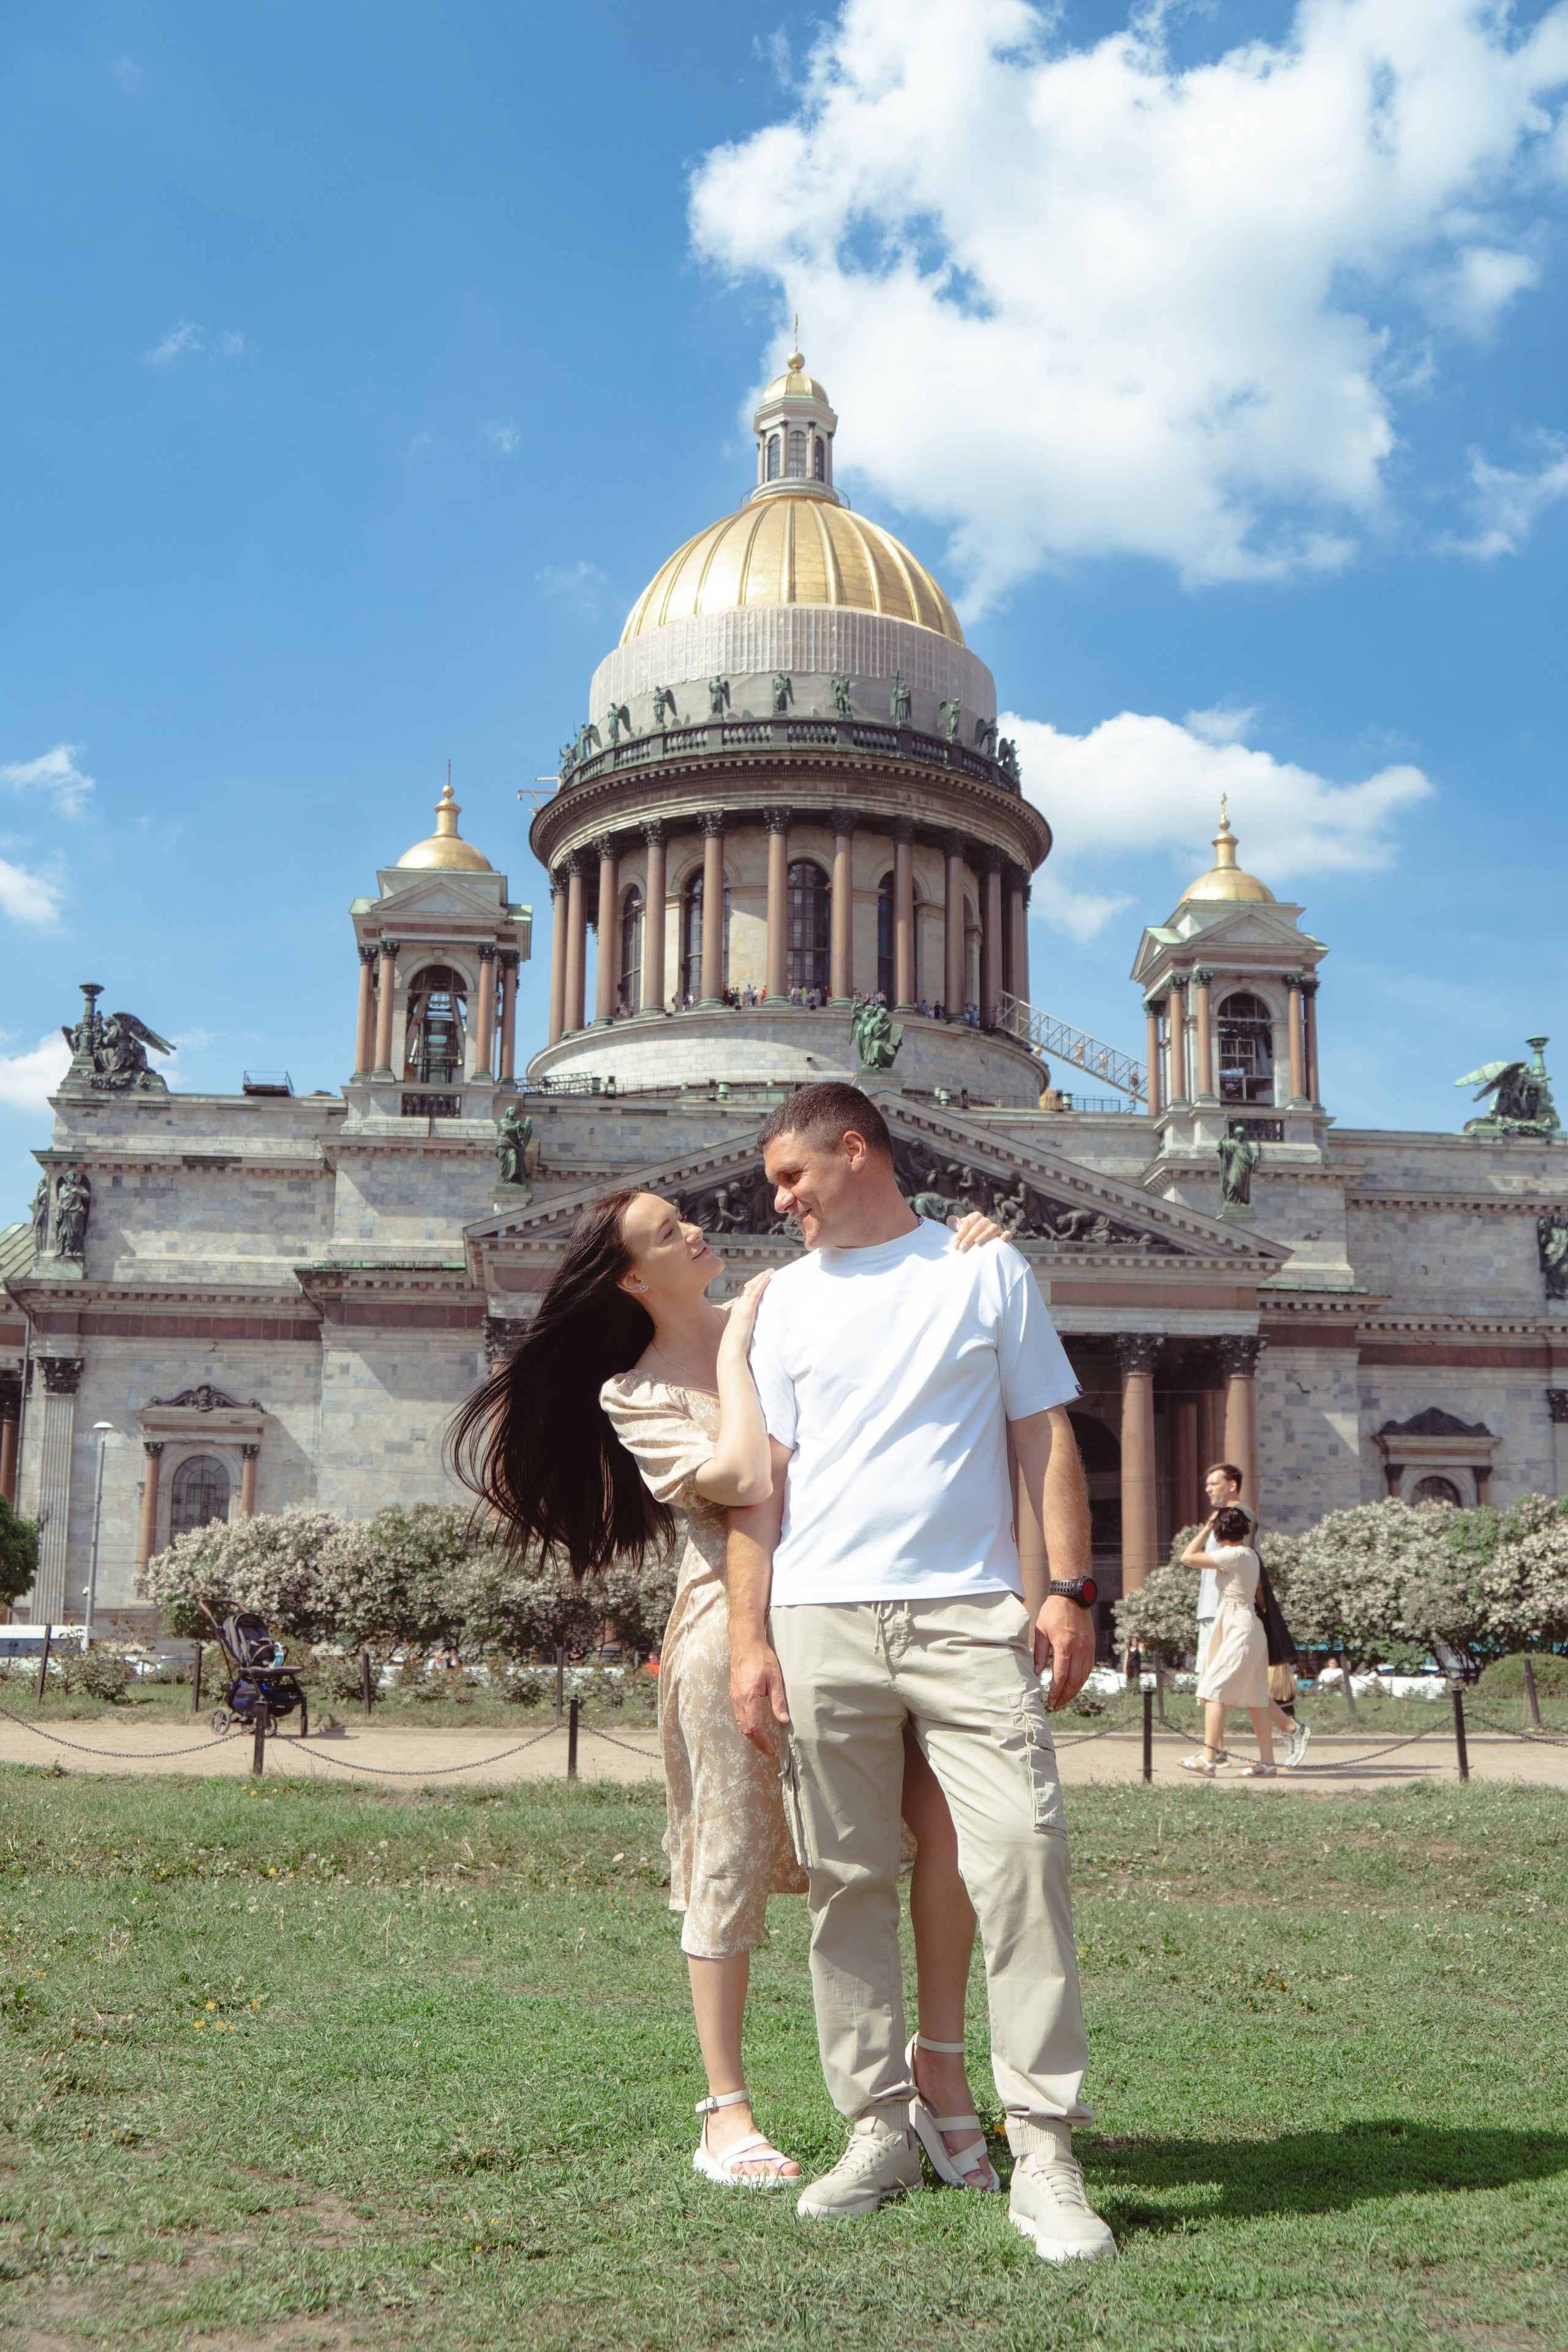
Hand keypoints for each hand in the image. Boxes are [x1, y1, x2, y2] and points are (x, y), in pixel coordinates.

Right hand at [718, 1271, 771, 1354]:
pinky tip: (768, 1278)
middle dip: (758, 1278)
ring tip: (771, 1271)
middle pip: (747, 1287)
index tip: (761, 1280)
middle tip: (769, 1272)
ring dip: (762, 1277)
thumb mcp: (740, 1333)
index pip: (744, 1294)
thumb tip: (751, 1328)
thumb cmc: (735, 1346)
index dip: (753, 1285)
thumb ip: (745, 1327)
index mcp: (733, 1310)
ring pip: (751, 1287)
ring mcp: (741, 1307)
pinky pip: (755, 1294)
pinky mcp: (746, 1311)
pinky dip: (761, 1284)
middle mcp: (736, 1306)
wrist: (730, 1351)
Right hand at [730, 1636, 790, 1757]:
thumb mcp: (775, 1679)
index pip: (754, 1727)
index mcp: (748, 1697)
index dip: (764, 1741)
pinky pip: (738, 1716)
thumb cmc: (761, 1658)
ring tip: (764, 1744)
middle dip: (758, 1743)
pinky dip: (746, 1726)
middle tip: (770, 1752)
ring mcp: (734, 1697)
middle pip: (746, 1729)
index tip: (773, 1750)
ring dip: (752, 1737)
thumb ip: (778, 1701)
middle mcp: (738, 1700)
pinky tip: (755, 1728)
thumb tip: (784, 1721)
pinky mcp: (734, 1694)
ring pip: (741, 1724)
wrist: (745, 1643)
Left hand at [948, 1210, 1006, 1249]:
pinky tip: (1002, 1239)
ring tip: (978, 1243)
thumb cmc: (962, 1233)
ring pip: (992, 1228)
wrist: (972, 1240)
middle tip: (962, 1249)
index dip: (961, 1234)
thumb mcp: (955, 1226)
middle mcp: (985, 1220)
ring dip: (985, 1235)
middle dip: (969, 1238)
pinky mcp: (1001, 1235)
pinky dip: (1006, 1235)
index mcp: (975, 1216)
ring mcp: (994, 1227)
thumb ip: (952, 1222)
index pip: (967, 1223)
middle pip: (979, 1227)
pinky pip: (1007, 1234)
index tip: (956, 1245)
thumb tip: (956, 1226)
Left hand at [1033, 1595, 1096, 1710]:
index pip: (1061, 1676)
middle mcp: (1079, 1650)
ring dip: (1074, 1691)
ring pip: (1083, 1677)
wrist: (1072, 1597)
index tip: (1050, 1701)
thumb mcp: (1041, 1631)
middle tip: (1057, 1706)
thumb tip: (1036, 1673)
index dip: (1055, 1692)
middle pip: (1073, 1681)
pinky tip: (1074, 1686)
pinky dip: (1081, 1680)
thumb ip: (1039, 1653)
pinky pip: (1088, 1669)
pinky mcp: (1091, 1647)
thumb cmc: (1053, 1613)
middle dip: (1065, 1696)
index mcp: (1064, 1646)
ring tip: (1064, 1699)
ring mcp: (1087, 1649)